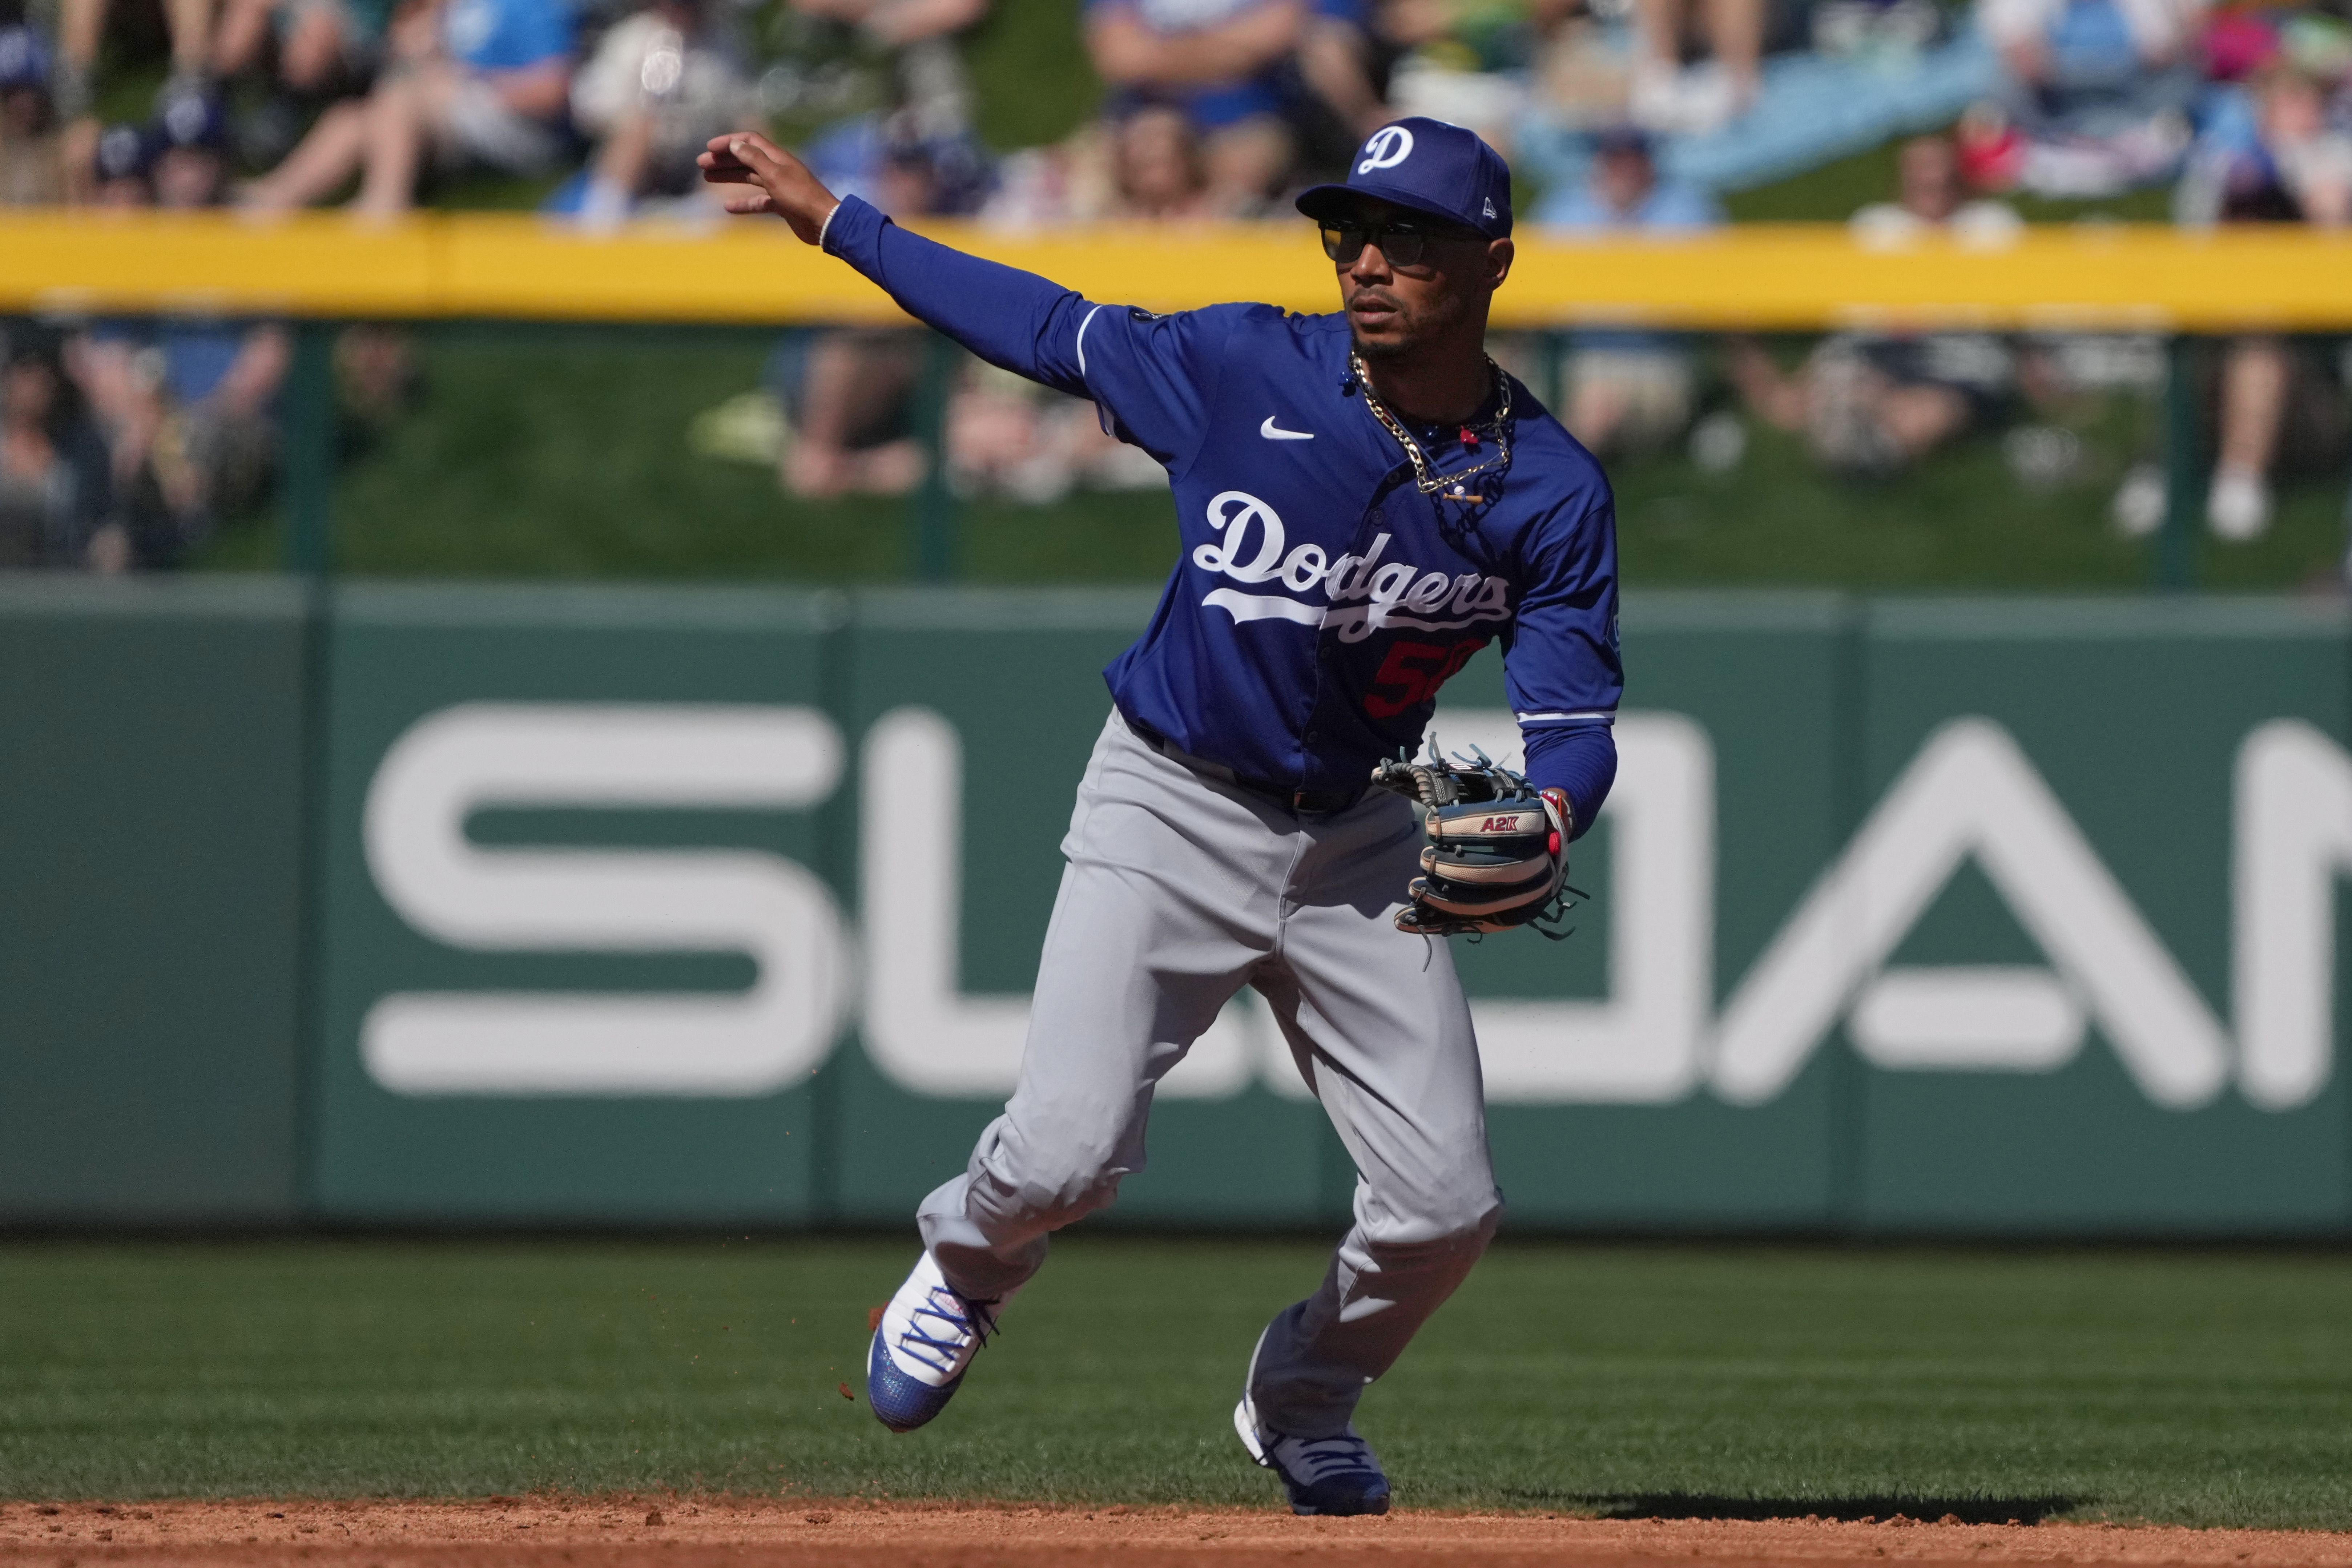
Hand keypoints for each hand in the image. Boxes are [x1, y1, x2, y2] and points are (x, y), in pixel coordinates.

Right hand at [698, 131, 839, 244]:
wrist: (824, 223)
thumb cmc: (800, 197)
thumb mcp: (774, 174)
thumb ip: (754, 158)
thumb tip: (735, 143)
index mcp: (777, 157)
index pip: (749, 141)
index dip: (729, 141)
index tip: (710, 148)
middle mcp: (778, 169)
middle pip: (746, 159)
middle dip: (724, 159)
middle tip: (701, 164)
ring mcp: (780, 187)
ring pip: (750, 178)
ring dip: (729, 177)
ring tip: (708, 178)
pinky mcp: (782, 205)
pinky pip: (758, 201)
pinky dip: (744, 203)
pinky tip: (728, 207)